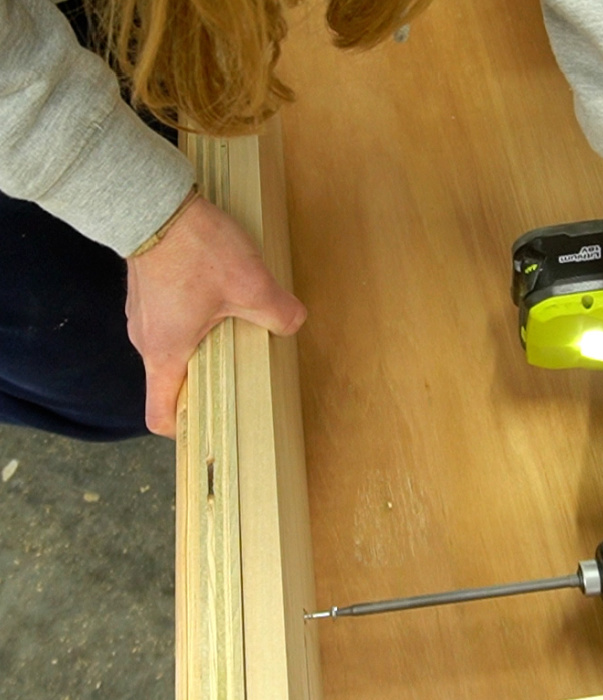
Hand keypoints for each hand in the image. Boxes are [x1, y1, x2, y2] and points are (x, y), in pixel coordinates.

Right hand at [125, 195, 306, 436]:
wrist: (154, 200)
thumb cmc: (195, 251)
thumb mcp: (252, 287)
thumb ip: (280, 314)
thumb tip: (292, 325)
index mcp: (165, 354)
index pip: (159, 414)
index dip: (182, 430)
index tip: (209, 428)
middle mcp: (146, 340)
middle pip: (172, 380)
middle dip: (207, 383)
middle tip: (242, 374)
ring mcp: (143, 313)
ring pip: (174, 345)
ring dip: (204, 346)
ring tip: (238, 332)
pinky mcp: (148, 288)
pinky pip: (172, 318)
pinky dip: (195, 320)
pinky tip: (222, 299)